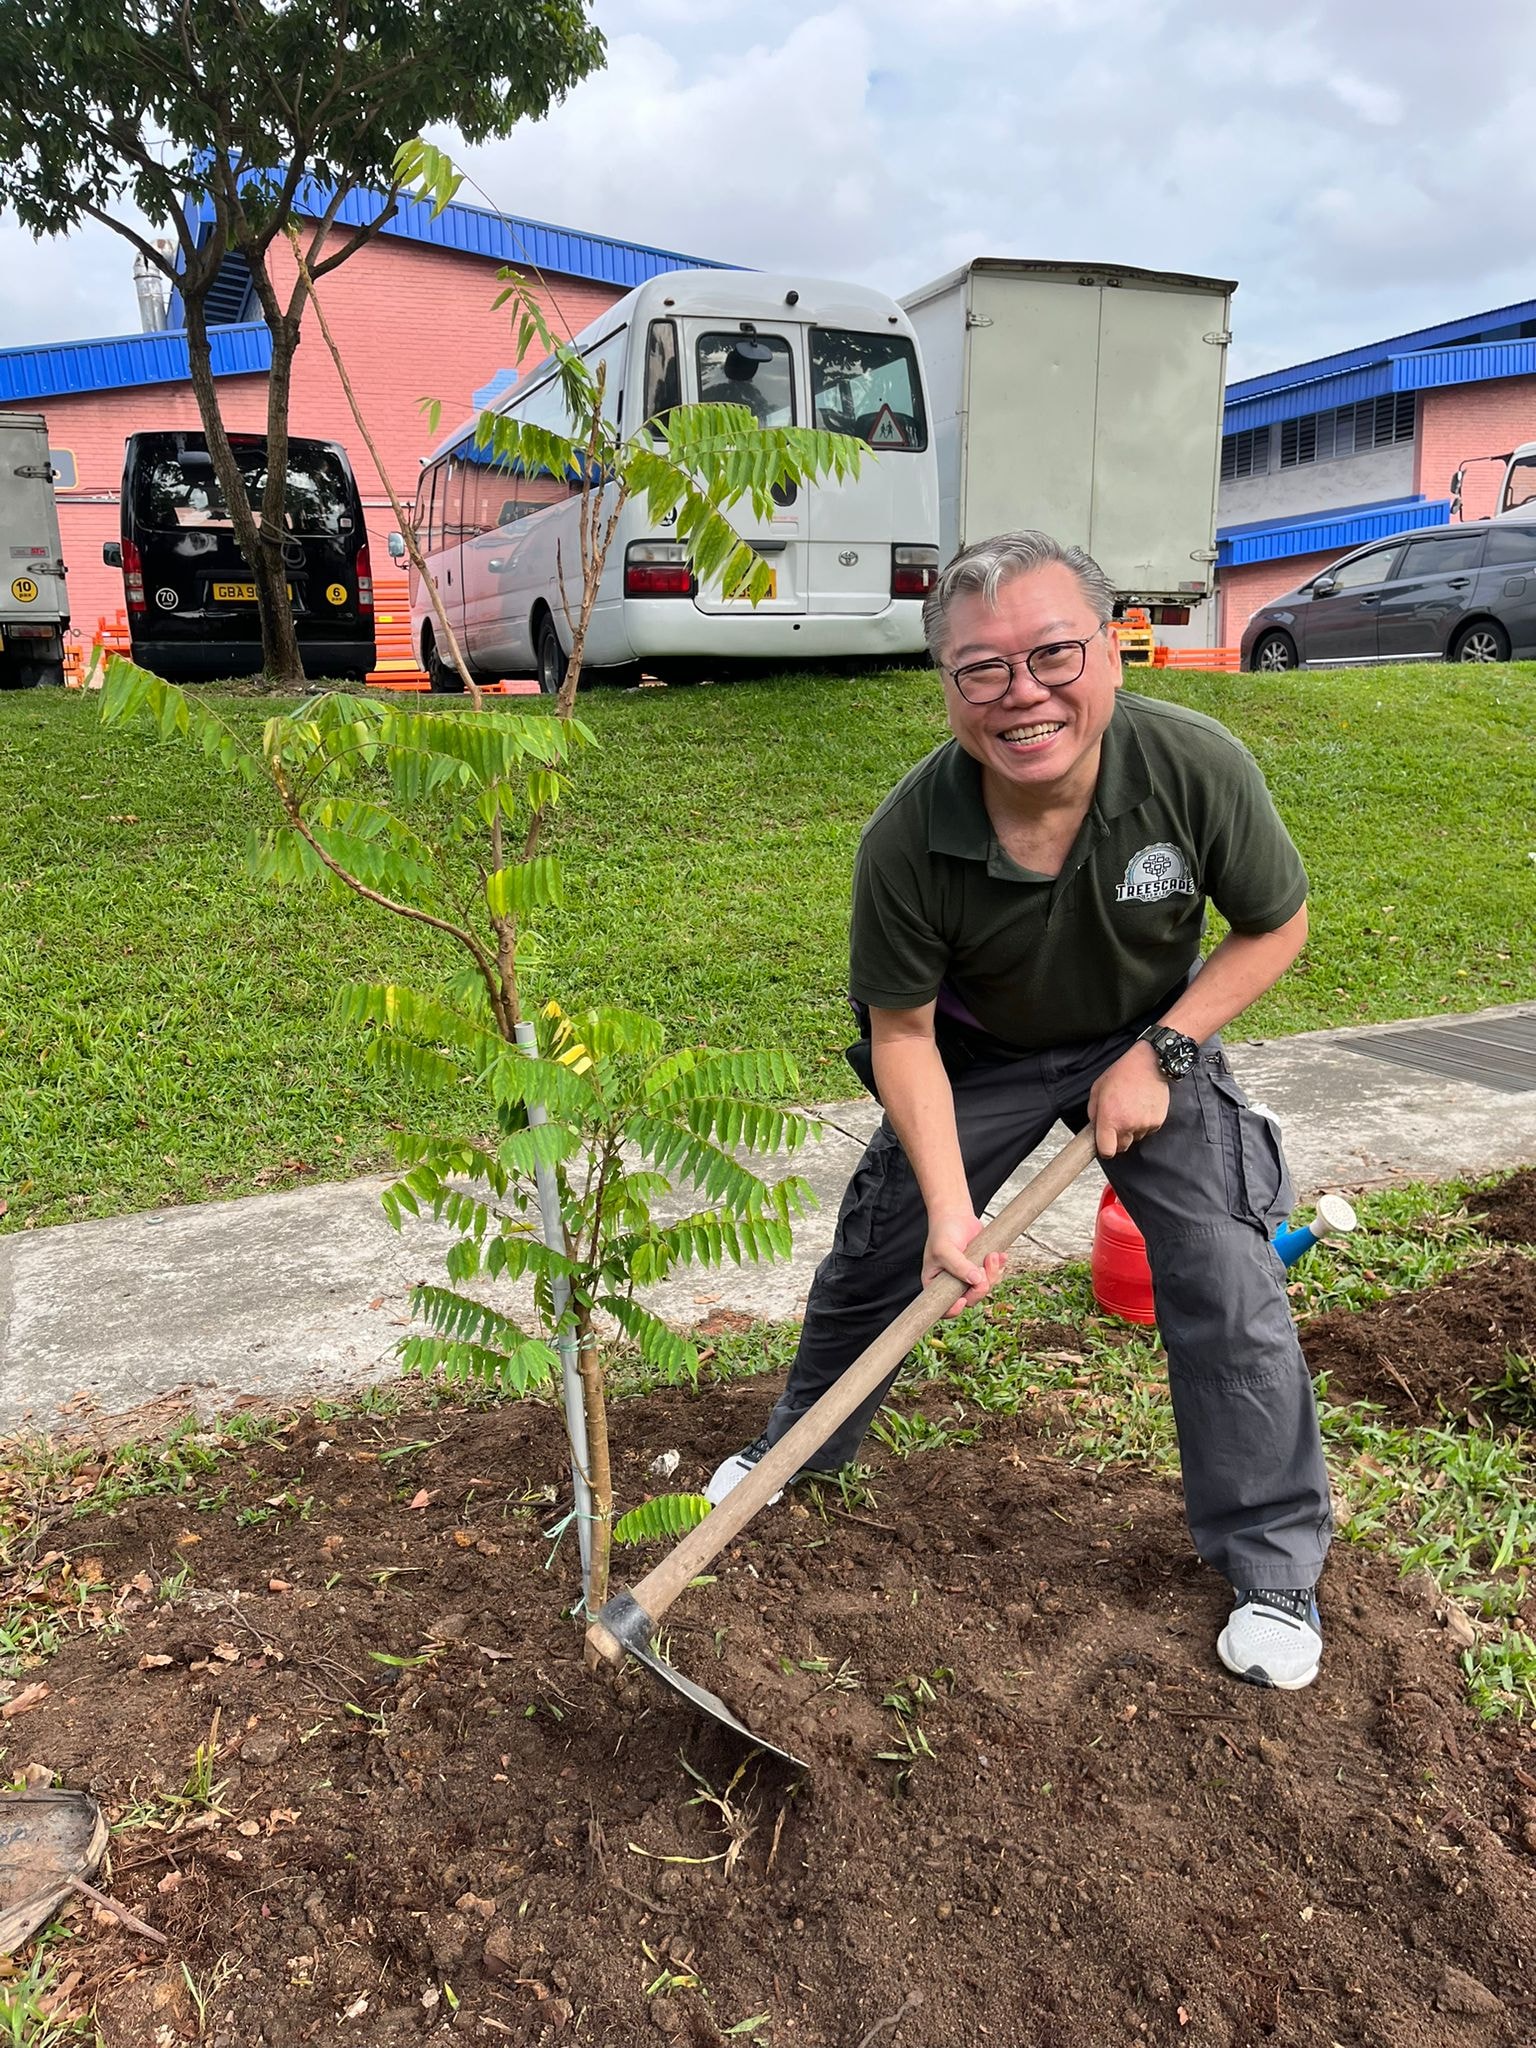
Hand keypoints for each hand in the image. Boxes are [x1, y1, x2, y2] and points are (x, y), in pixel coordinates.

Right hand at [923, 1206, 1008, 1315]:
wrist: (956, 1214)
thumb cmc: (943, 1231)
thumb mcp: (944, 1249)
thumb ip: (958, 1266)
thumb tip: (976, 1280)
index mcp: (936, 1284)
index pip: (944, 1307)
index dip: (954, 1309)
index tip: (961, 1300)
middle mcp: (952, 1284)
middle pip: (970, 1299)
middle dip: (980, 1287)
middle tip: (982, 1269)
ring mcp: (968, 1277)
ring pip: (985, 1288)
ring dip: (993, 1274)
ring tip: (992, 1255)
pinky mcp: (981, 1269)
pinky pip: (994, 1277)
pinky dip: (999, 1267)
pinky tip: (999, 1255)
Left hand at [1087, 1042, 1170, 1157]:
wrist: (1149, 1063)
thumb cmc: (1122, 1073)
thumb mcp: (1097, 1090)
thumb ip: (1093, 1112)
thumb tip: (1094, 1127)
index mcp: (1110, 1118)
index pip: (1107, 1151)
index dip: (1104, 1149)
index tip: (1104, 1143)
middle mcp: (1128, 1125)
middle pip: (1121, 1147)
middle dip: (1117, 1138)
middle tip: (1117, 1121)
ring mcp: (1144, 1124)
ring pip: (1135, 1138)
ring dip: (1131, 1130)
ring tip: (1131, 1109)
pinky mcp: (1157, 1122)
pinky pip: (1147, 1131)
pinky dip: (1144, 1124)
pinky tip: (1141, 1108)